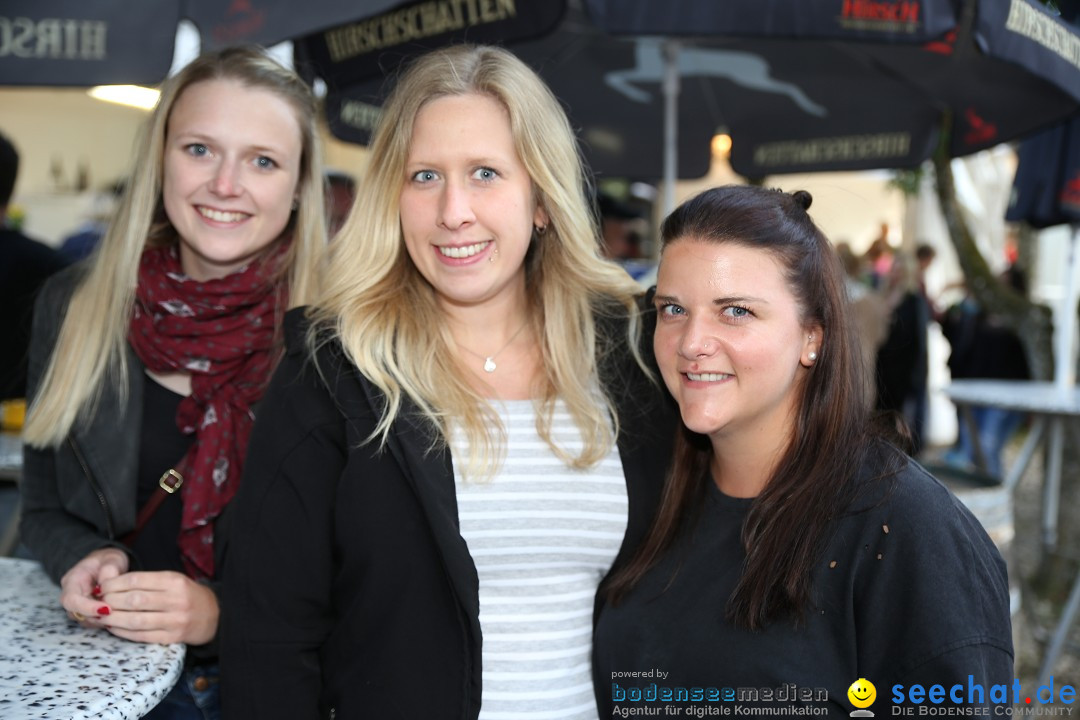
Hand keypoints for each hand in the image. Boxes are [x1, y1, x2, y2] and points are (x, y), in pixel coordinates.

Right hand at [60, 547, 128, 625]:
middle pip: (78, 615)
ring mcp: (79, 608)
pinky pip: (97, 622)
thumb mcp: (111, 559)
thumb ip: (109, 569)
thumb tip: (106, 584)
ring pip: (88, 621)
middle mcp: (72, 597)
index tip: (106, 609)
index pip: (71, 600)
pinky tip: (122, 613)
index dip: (87, 607)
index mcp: (71, 581)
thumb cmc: (108, 561)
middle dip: (99, 616)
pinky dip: (109, 620)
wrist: (108, 564)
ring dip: (105, 619)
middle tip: (120, 611)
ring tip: (123, 609)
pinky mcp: (90, 614)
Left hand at [97, 570, 218, 644]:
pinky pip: (142, 636)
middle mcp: (176, 600)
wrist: (214, 615)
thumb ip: (147, 582)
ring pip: (136, 620)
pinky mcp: (172, 637)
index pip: (136, 581)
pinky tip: (114, 627)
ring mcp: (175, 620)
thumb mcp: (173, 580)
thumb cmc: (187, 595)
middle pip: (134, 600)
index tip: (102, 587)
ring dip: (114, 619)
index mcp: (174, 581)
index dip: (114, 584)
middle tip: (99, 602)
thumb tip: (112, 585)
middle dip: (111, 601)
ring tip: (102, 616)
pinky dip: (124, 632)